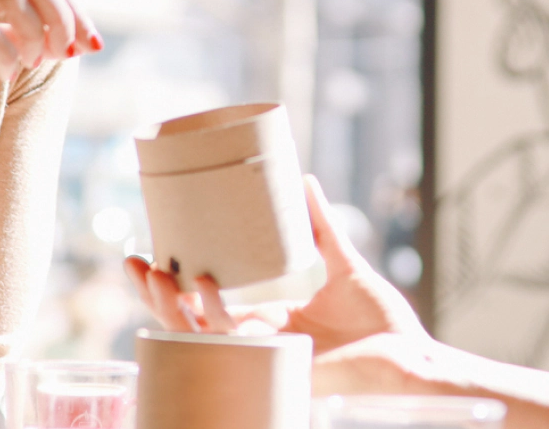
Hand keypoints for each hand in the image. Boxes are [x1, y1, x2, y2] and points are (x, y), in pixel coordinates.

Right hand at [124, 175, 425, 352]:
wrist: (414, 357)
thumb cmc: (383, 323)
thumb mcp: (344, 267)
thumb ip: (321, 228)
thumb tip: (304, 180)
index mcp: (267, 321)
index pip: (206, 306)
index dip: (172, 285)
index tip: (146, 253)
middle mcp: (259, 342)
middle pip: (190, 324)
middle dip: (155, 297)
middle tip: (134, 263)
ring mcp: (266, 357)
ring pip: (202, 337)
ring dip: (173, 308)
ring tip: (157, 274)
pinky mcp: (280, 367)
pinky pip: (237, 345)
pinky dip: (216, 317)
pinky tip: (204, 290)